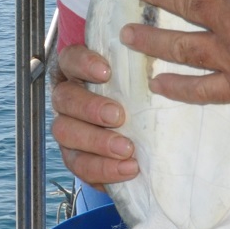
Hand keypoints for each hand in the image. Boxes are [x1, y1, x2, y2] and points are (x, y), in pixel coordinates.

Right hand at [52, 42, 139, 184]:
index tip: (106, 72)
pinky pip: (78, 165)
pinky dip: (102, 169)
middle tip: (118, 117)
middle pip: (64, 98)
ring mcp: (66, 127)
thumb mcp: (138, 79)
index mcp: (77, 71)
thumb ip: (140, 71)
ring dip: (96, 142)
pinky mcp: (73, 156)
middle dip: (91, 108)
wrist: (139, 133)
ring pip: (64, 132)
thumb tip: (165, 64)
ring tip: (126, 149)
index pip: (70, 59)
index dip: (84, 64)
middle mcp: (67, 97)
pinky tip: (126, 169)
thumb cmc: (137, 96)